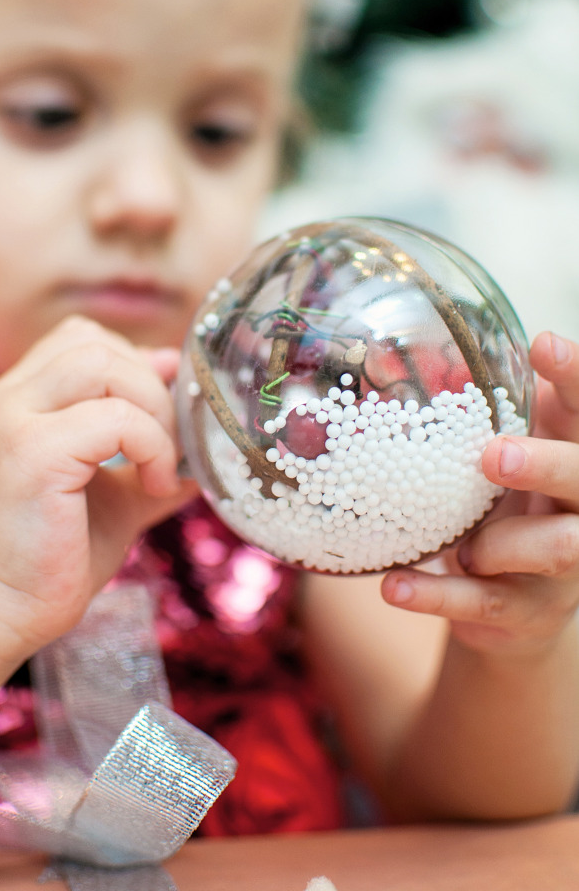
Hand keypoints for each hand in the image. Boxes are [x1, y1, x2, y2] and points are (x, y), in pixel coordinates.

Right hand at [0, 315, 195, 655]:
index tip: (164, 409)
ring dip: (151, 408)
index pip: (80, 339)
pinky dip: (151, 445)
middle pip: (94, 344)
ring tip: (160, 463)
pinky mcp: (32, 454)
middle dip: (150, 386)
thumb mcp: (114, 494)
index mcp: (20, 400)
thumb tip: (204, 447)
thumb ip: (148, 457)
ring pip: (101, 364)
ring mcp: (14, 421)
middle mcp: (8, 399)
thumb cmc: (53, 556)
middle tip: (168, 445)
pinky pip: (115, 418)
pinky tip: (154, 486)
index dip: (134, 362)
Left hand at [381, 332, 578, 655]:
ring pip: (556, 550)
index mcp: (572, 456)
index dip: (573, 376)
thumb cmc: (505, 508)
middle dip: (548, 465)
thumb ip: (477, 415)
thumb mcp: (498, 457)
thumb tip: (419, 353)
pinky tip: (394, 586)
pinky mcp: (524, 611)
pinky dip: (435, 595)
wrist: (513, 608)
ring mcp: (563, 568)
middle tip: (495, 456)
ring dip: (502, 543)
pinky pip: (483, 603)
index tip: (542, 343)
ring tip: (461, 547)